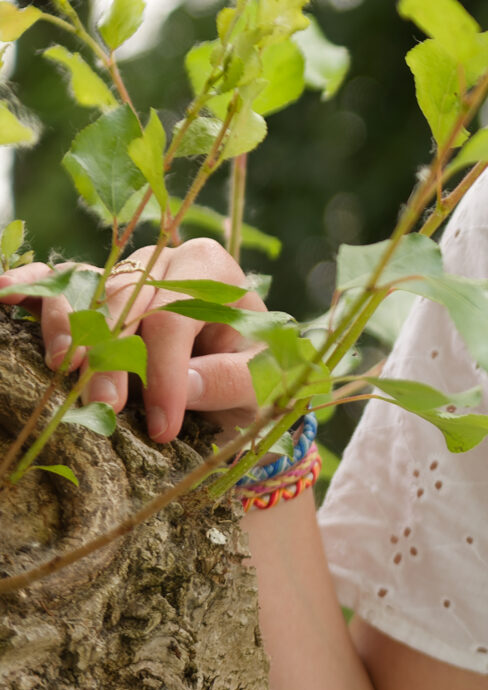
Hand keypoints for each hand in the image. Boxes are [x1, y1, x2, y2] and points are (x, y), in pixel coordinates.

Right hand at [0, 239, 268, 443]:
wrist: (237, 376)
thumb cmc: (251, 374)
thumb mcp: (259, 382)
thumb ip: (231, 380)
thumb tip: (186, 384)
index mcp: (211, 272)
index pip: (174, 317)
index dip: (164, 371)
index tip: (163, 427)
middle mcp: (163, 262)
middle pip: (125, 302)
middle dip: (112, 357)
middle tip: (105, 407)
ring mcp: (123, 275)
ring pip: (85, 289)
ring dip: (67, 327)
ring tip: (61, 367)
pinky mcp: (91, 293)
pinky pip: (55, 283)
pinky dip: (29, 288)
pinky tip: (3, 294)